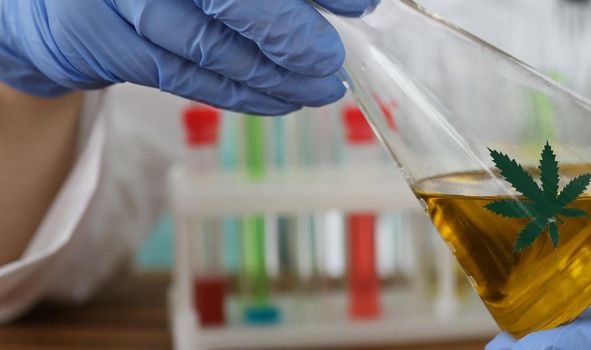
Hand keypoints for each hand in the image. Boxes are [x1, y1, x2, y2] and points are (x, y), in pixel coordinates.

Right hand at [0, 0, 376, 114]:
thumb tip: (353, 0)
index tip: (359, 3)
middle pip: (230, 1)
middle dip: (292, 37)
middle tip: (332, 60)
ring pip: (207, 46)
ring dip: (274, 77)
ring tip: (320, 88)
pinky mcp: (100, 41)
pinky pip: (183, 76)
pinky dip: (239, 94)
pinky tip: (281, 99)